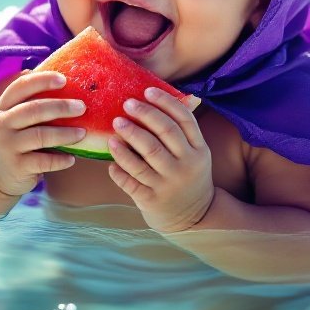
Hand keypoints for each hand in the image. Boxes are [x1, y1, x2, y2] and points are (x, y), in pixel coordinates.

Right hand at [0, 71, 85, 197]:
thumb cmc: (15, 138)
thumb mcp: (14, 117)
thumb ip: (32, 102)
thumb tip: (65, 80)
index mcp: (3, 106)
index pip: (21, 86)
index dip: (42, 80)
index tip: (64, 79)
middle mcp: (2, 123)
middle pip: (33, 109)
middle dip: (60, 106)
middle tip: (82, 107)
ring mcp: (7, 145)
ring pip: (39, 136)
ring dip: (64, 134)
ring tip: (82, 133)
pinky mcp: (16, 166)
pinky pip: (43, 162)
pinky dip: (59, 160)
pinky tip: (71, 159)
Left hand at [108, 87, 213, 232]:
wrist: (195, 218)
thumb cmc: (188, 175)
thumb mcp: (196, 154)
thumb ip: (185, 130)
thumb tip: (179, 93)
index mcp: (199, 150)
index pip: (184, 119)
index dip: (165, 102)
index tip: (146, 91)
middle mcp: (187, 165)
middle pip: (164, 134)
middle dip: (144, 116)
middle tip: (126, 105)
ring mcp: (169, 184)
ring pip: (146, 156)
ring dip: (128, 138)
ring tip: (114, 127)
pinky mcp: (152, 200)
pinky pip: (131, 181)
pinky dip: (119, 169)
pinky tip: (111, 161)